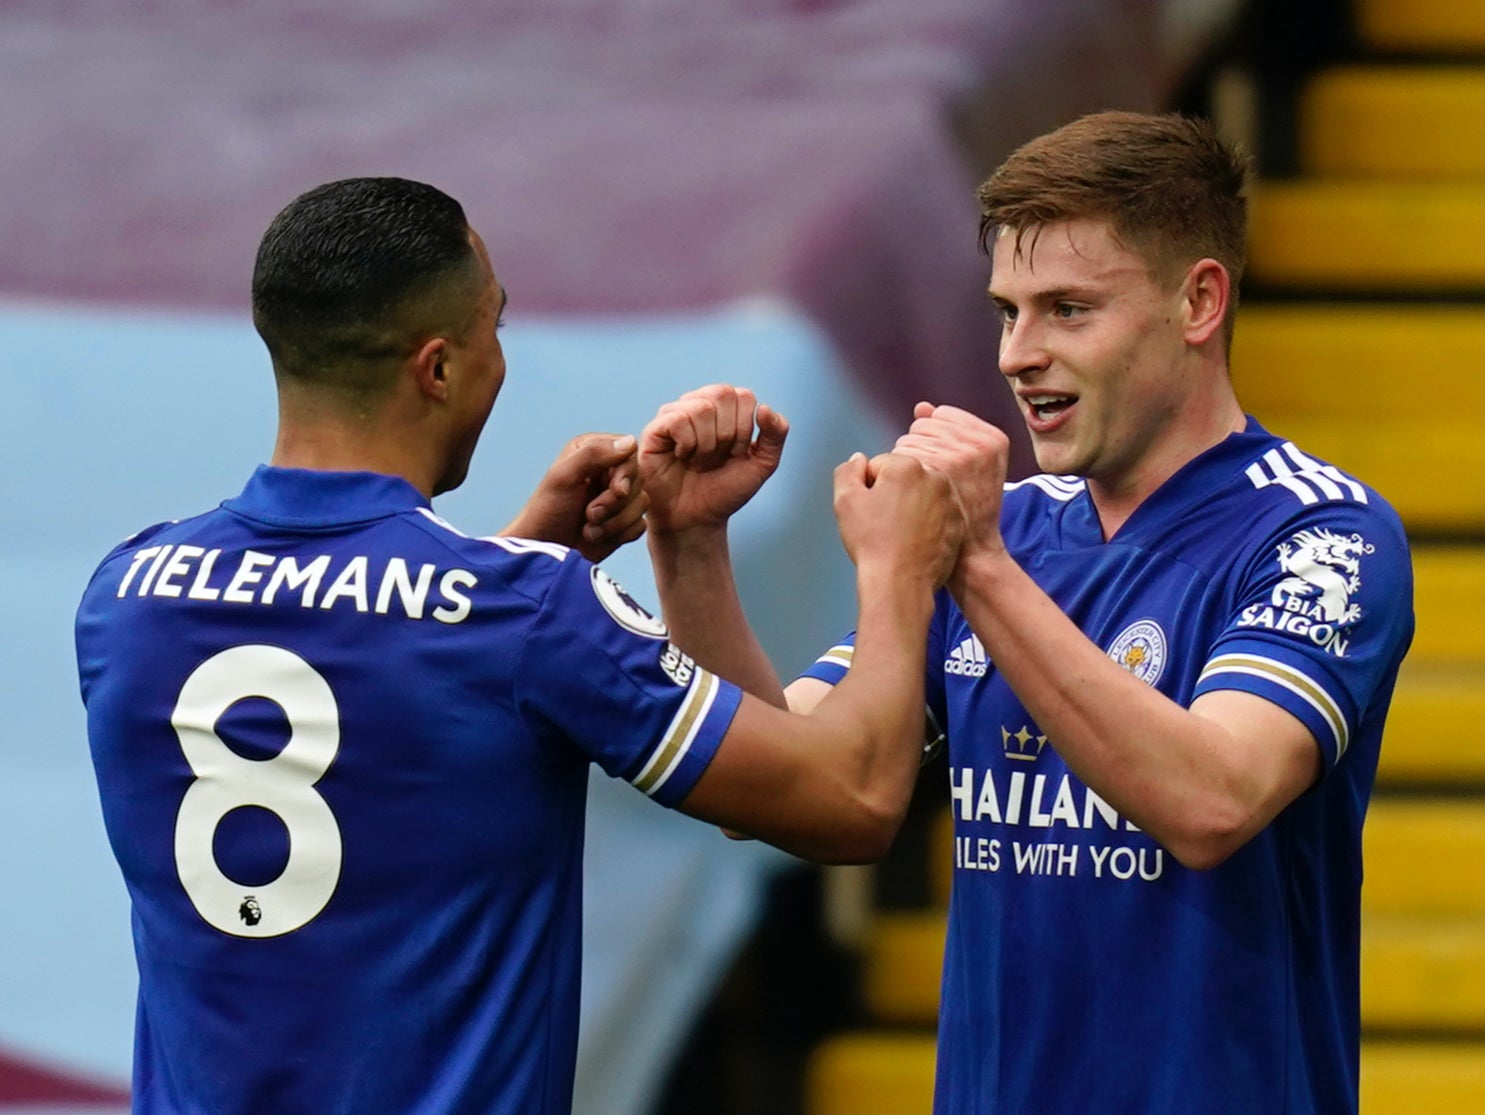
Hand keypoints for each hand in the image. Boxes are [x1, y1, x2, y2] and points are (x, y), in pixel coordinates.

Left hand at [500, 434, 647, 562]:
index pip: (629, 453)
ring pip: (641, 504)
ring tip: (589, 528)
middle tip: (590, 514)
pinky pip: (639, 525)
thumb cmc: (547, 510)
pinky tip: (597, 536)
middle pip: (637, 480)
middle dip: (615, 503)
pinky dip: (620, 534)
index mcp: (594, 451)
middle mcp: (608, 471)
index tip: (616, 491)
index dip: (626, 474)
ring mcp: (617, 498)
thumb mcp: (564, 476)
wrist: (545, 549)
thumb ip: (594, 454)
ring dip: (615, 522)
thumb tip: (630, 441)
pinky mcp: (623, 521)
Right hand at [639, 385, 788, 535]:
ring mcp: (674, 415)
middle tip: (716, 457)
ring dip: (707, 444)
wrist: (697, 519)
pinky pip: (677, 419)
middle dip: (727, 434)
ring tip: (698, 460)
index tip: (736, 453)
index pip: (744, 396)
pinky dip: (687, 444)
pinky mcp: (654, 429)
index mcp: (724, 408)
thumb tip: (765, 408)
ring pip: (701, 407)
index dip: (745, 429)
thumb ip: (776, 435)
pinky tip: (681, 457)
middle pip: (723, 394)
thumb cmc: (724, 490)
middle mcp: (698, 404)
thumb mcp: (762, 464)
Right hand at [834, 452, 962, 588]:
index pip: (879, 466)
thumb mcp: (845, 501)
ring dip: (910, 508)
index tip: (868, 511)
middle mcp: (935, 477)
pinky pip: (938, 515)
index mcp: (907, 465)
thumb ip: (848, 471)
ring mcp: (951, 501)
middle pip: (904, 478)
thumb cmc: (871, 541)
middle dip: (892, 494)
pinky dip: (927, 524)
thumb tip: (859, 459)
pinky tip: (914, 542)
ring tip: (899, 535)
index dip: (867, 489)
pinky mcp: (960, 523)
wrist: (901, 582)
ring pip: (922, 496)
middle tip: (883, 524)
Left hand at [892, 402, 1009, 558]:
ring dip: (907, 461)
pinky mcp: (932, 472)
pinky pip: (900, 456)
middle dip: (919, 447)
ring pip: (909, 440)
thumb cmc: (968, 508)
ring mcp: (955, 456)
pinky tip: (909, 494)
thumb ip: (953, 433)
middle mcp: (977, 444)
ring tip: (922, 489)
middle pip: (923, 425)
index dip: (935, 439)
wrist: (970, 552)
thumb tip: (921, 407)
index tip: (943, 466)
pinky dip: (896, 472)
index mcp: (993, 439)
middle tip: (932, 480)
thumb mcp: (976, 467)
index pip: (942, 416)